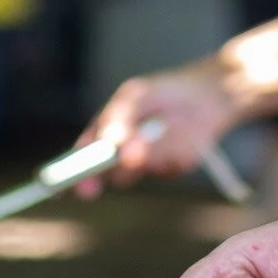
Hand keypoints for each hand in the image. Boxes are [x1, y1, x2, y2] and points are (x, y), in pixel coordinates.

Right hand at [75, 64, 233, 197]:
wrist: (207, 94)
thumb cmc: (164, 91)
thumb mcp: (136, 97)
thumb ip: (120, 119)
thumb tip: (111, 144)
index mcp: (106, 131)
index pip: (84, 154)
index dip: (73, 172)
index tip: (70, 186)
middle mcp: (122, 152)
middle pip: (105, 173)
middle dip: (105, 173)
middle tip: (115, 163)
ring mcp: (146, 162)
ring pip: (135, 172)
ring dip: (140, 158)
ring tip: (152, 136)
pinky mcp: (171, 167)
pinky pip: (164, 169)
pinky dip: (169, 155)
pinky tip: (180, 139)